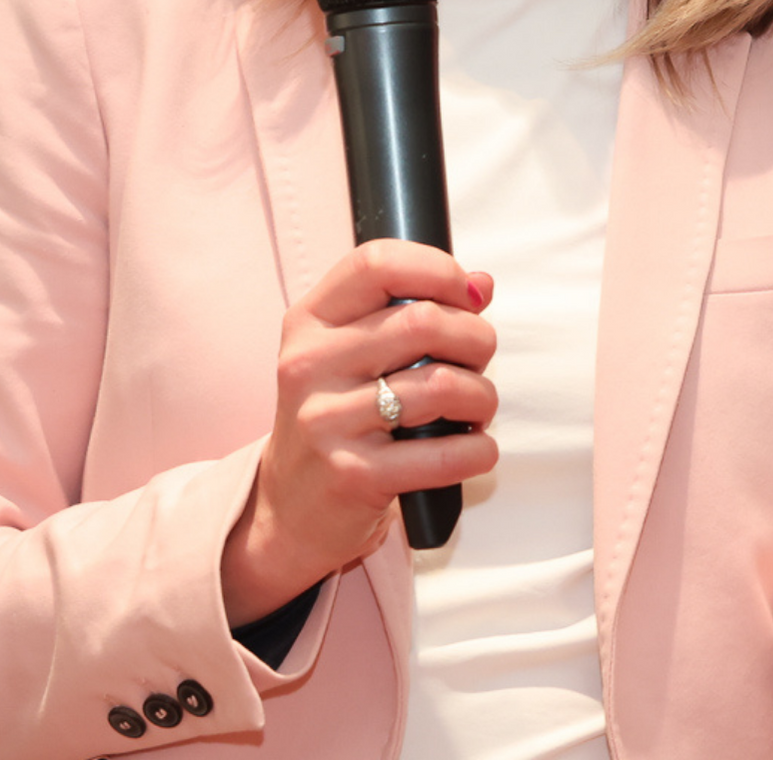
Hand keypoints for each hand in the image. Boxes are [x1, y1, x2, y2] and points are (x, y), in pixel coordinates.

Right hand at [221, 240, 499, 623]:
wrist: (290, 509)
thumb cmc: (337, 417)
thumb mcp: (353, 354)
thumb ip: (412, 309)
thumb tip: (481, 284)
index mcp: (309, 323)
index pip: (377, 264)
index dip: (438, 270)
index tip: (468, 296)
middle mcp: (310, 365)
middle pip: (424, 322)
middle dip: (476, 339)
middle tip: (477, 363)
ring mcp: (327, 421)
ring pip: (442, 384)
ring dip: (482, 397)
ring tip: (476, 408)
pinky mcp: (353, 475)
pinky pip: (444, 453)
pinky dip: (478, 449)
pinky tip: (474, 448)